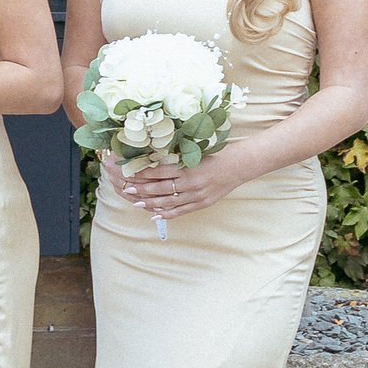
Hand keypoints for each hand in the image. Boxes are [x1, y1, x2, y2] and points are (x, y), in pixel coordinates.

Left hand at [107, 146, 250, 219]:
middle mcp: (190, 183)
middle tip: (128, 188)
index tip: (130, 173)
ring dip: (150, 203)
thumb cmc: (216, 154)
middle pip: (160, 188)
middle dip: (142, 189)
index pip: (159, 172)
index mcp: (187, 168)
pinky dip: (167, 214)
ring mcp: (196, 195)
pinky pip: (181, 211)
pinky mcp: (202, 203)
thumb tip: (154, 159)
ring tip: (137, 202)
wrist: (239, 164)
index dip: (143, 174)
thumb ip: (177, 159)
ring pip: (168, 202)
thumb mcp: (195, 153)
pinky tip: (155, 215)